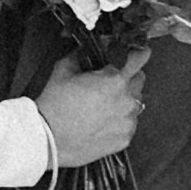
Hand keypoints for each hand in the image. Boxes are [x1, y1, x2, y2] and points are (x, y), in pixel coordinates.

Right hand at [34, 48, 147, 166]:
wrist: (49, 137)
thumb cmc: (55, 106)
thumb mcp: (63, 70)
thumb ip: (78, 56)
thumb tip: (82, 51)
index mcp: (114, 81)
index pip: (138, 60)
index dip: (140, 54)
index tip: (141, 53)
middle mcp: (126, 101)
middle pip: (138, 82)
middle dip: (126, 79)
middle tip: (108, 83)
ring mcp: (127, 122)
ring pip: (135, 104)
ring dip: (123, 101)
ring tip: (101, 106)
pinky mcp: (124, 139)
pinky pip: (129, 124)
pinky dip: (120, 121)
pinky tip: (102, 121)